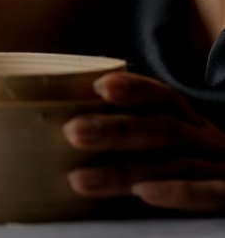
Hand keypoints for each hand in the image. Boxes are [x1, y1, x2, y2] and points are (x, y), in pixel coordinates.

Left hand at [63, 69, 224, 213]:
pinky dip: (177, 193)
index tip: (98, 87)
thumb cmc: (202, 169)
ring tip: (81, 179)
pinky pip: (208, 194)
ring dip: (125, 171)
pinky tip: (145, 193)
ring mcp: (221, 168)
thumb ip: (141, 136)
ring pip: (174, 163)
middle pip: (162, 129)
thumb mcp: (178, 148)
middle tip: (72, 132)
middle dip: (115, 130)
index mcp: (193, 123)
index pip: (163, 97)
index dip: (133, 89)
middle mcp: (207, 141)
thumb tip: (73, 130)